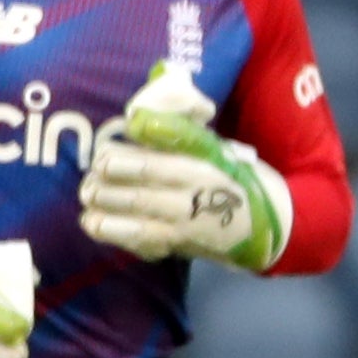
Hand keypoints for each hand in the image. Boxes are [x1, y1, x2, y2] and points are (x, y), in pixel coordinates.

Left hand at [77, 63, 293, 269]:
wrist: (270, 228)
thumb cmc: (236, 179)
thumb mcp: (218, 149)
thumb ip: (181, 132)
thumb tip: (140, 113)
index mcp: (209, 157)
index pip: (170, 143)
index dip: (136, 141)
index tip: (116, 138)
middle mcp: (199, 186)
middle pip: (147, 173)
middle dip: (110, 170)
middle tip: (94, 169)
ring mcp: (190, 218)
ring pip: (139, 206)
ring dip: (106, 200)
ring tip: (88, 195)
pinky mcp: (181, 244)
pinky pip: (142, 238)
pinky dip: (114, 231)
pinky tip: (93, 223)